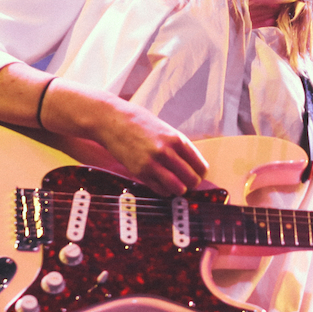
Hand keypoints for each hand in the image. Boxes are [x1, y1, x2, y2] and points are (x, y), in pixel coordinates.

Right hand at [47, 88, 207, 196]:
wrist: (112, 120)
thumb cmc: (139, 123)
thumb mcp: (165, 129)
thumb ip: (178, 145)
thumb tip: (192, 164)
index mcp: (177, 139)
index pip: (200, 165)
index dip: (201, 173)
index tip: (198, 175)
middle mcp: (167, 152)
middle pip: (192, 179)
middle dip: (192, 184)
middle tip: (189, 183)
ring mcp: (153, 163)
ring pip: (178, 188)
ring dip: (180, 190)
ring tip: (177, 187)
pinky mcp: (139, 171)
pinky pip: (160, 189)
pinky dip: (165, 191)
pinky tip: (163, 186)